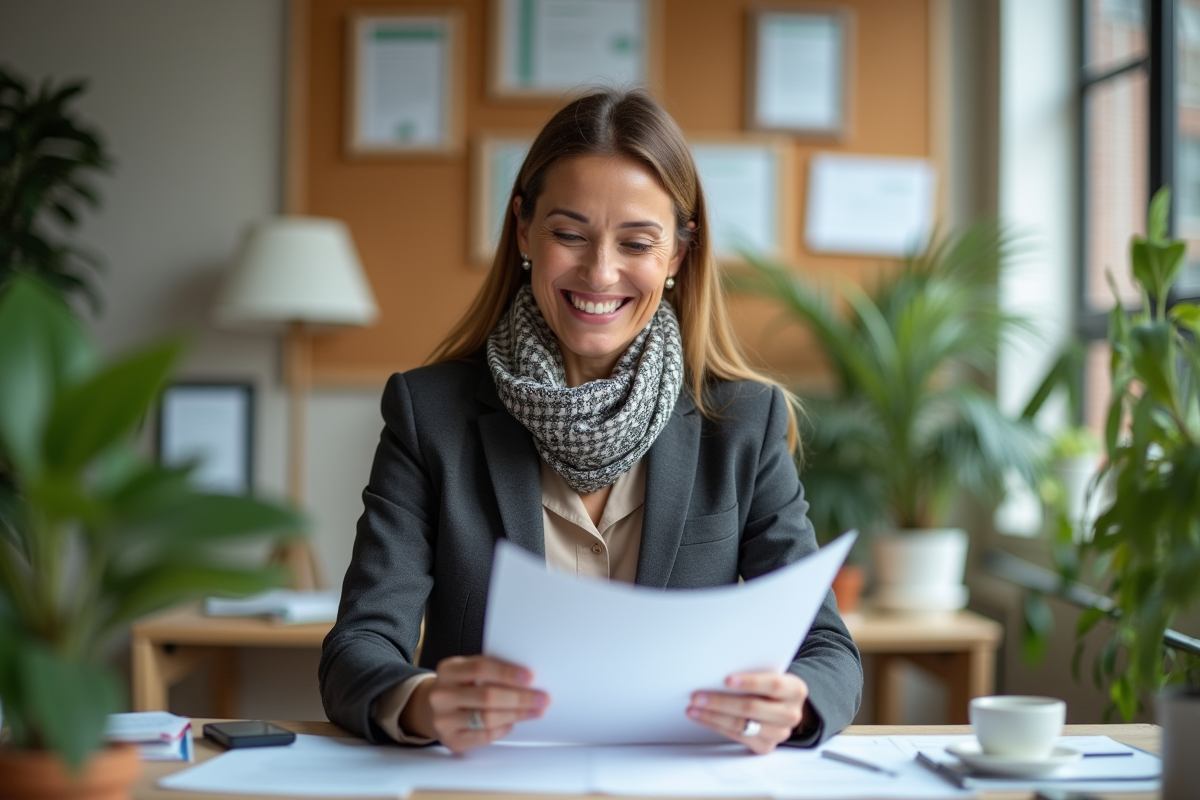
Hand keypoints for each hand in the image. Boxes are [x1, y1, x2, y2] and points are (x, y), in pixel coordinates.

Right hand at [403, 655, 549, 752]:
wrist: (433, 708)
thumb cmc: (460, 686)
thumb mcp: (467, 670)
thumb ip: (490, 670)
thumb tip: (527, 678)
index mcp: (448, 670)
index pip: (480, 667)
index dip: (507, 672)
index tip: (530, 677)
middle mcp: (442, 695)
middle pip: (487, 696)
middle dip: (520, 698)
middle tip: (542, 698)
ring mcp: (444, 719)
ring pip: (488, 718)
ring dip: (517, 714)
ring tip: (535, 711)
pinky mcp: (451, 740)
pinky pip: (484, 736)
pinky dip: (502, 728)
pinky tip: (513, 722)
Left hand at [686, 671, 809, 754]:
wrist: (782, 707)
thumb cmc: (769, 685)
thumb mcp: (769, 673)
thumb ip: (753, 670)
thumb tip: (718, 667)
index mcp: (795, 689)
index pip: (773, 684)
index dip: (750, 682)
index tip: (726, 679)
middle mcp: (791, 714)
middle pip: (752, 707)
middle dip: (720, 701)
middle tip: (697, 696)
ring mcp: (779, 733)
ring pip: (742, 725)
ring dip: (713, 716)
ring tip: (693, 708)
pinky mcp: (765, 746)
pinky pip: (737, 737)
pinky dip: (715, 726)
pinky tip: (702, 717)